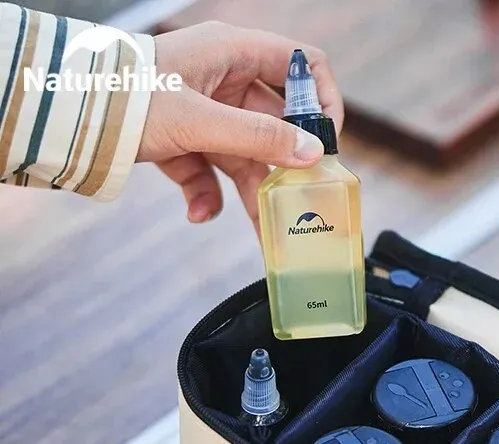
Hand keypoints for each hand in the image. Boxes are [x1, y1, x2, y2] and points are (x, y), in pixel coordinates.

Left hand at [137, 21, 343, 227]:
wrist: (67, 116)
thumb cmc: (130, 98)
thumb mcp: (200, 120)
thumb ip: (260, 137)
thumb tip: (313, 153)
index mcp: (234, 54)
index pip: (303, 65)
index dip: (324, 100)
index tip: (330, 141)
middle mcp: (226, 80)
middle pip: (278, 123)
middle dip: (288, 166)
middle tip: (302, 203)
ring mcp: (207, 113)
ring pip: (248, 155)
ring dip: (253, 194)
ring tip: (264, 234)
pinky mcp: (185, 141)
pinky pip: (211, 172)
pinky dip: (207, 196)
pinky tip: (197, 213)